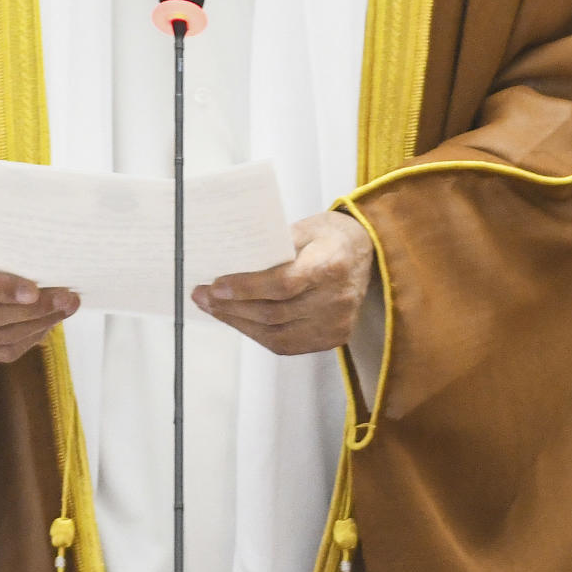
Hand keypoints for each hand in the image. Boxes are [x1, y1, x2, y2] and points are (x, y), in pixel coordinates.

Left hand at [192, 210, 372, 355]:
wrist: (369, 251)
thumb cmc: (331, 235)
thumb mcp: (305, 226)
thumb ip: (273, 244)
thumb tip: (230, 261)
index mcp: (330, 265)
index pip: (283, 284)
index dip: (246, 288)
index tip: (215, 285)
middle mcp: (336, 299)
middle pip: (275, 312)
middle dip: (232, 307)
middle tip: (202, 296)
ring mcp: (336, 323)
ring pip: (277, 335)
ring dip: (239, 323)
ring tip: (214, 309)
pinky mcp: (334, 338)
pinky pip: (288, 345)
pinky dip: (259, 335)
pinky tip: (239, 321)